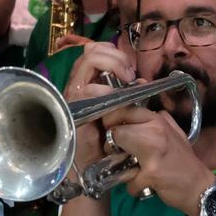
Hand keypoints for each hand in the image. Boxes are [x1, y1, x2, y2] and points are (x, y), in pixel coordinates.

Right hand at [63, 43, 139, 174]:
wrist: (91, 165)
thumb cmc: (105, 139)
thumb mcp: (120, 112)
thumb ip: (127, 94)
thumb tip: (142, 80)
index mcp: (89, 82)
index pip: (96, 52)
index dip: (114, 53)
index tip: (131, 70)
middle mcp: (79, 83)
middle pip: (92, 50)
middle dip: (115, 57)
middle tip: (129, 74)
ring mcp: (75, 94)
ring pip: (88, 61)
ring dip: (111, 65)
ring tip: (125, 81)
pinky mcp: (74, 108)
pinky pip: (87, 89)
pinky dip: (103, 90)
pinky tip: (114, 99)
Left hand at [102, 100, 213, 214]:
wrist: (200, 187)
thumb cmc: (183, 161)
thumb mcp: (172, 133)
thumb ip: (154, 123)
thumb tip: (131, 118)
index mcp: (158, 119)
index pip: (124, 110)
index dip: (112, 121)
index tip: (112, 133)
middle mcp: (155, 130)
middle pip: (116, 131)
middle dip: (112, 145)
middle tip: (119, 155)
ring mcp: (153, 151)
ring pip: (117, 153)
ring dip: (119, 166)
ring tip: (131, 172)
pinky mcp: (151, 173)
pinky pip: (128, 180)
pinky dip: (133, 187)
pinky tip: (143, 187)